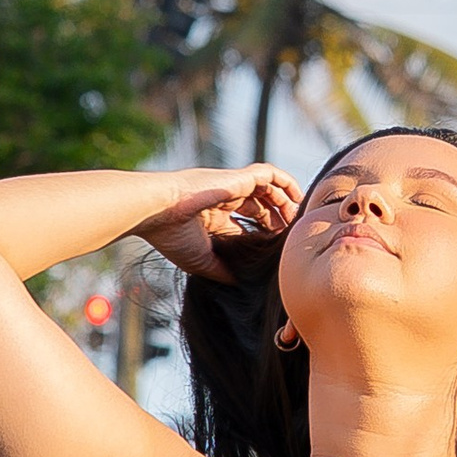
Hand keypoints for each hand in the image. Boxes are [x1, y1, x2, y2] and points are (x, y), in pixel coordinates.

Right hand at [136, 164, 302, 282]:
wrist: (159, 211)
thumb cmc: (173, 236)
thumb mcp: (202, 260)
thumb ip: (223, 270)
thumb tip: (241, 283)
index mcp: (213, 217)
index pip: (245, 225)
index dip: (262, 236)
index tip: (275, 251)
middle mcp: (224, 200)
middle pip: (260, 207)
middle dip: (277, 221)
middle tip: (290, 237)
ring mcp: (232, 187)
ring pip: (268, 189)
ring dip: (285, 203)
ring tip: (296, 220)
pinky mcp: (239, 177)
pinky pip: (270, 173)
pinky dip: (286, 182)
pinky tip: (297, 197)